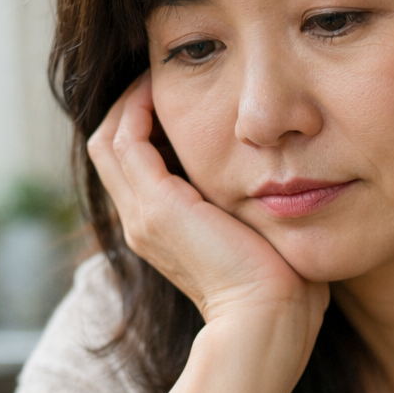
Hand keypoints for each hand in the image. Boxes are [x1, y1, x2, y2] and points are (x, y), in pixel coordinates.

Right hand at [88, 74, 328, 341]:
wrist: (269, 321)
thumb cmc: (280, 288)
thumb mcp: (258, 233)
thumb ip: (252, 205)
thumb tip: (282, 176)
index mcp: (160, 231)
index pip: (132, 163)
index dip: (145, 122)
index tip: (177, 93)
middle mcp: (141, 222)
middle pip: (111, 145)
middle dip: (132, 103)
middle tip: (162, 71)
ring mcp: (143, 216)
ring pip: (110, 136)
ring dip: (132, 98)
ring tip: (160, 71)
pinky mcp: (157, 207)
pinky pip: (127, 138)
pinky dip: (139, 106)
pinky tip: (164, 85)